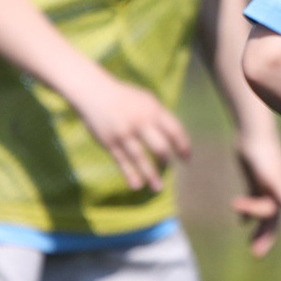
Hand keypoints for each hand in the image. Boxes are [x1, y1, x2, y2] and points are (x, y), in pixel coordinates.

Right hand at [71, 77, 191, 191]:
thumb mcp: (146, 99)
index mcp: (153, 110)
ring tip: (158, 188)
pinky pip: (122, 161)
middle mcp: (140, 122)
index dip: (183, 146)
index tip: (186, 159)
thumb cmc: (124, 97)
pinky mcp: (109, 142)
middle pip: (160, 147)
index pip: (175, 131)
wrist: (93, 91)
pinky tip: (136, 185)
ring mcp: (124, 133)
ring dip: (151, 175)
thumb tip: (175, 136)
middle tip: (168, 170)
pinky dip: (130, 174)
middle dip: (166, 161)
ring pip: (141, 158)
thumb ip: (160, 116)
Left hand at [231, 130, 280, 257]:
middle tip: (257, 256)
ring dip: (258, 226)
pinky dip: (249, 211)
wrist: (254, 131)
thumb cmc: (264, 154)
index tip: (236, 203)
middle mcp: (277, 192)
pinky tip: (240, 220)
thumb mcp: (274, 178)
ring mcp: (267, 186)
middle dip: (265, 238)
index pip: (269, 215)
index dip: (253, 212)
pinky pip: (255, 199)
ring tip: (251, 243)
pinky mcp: (257, 179)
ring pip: (264, 212)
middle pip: (273, 221)